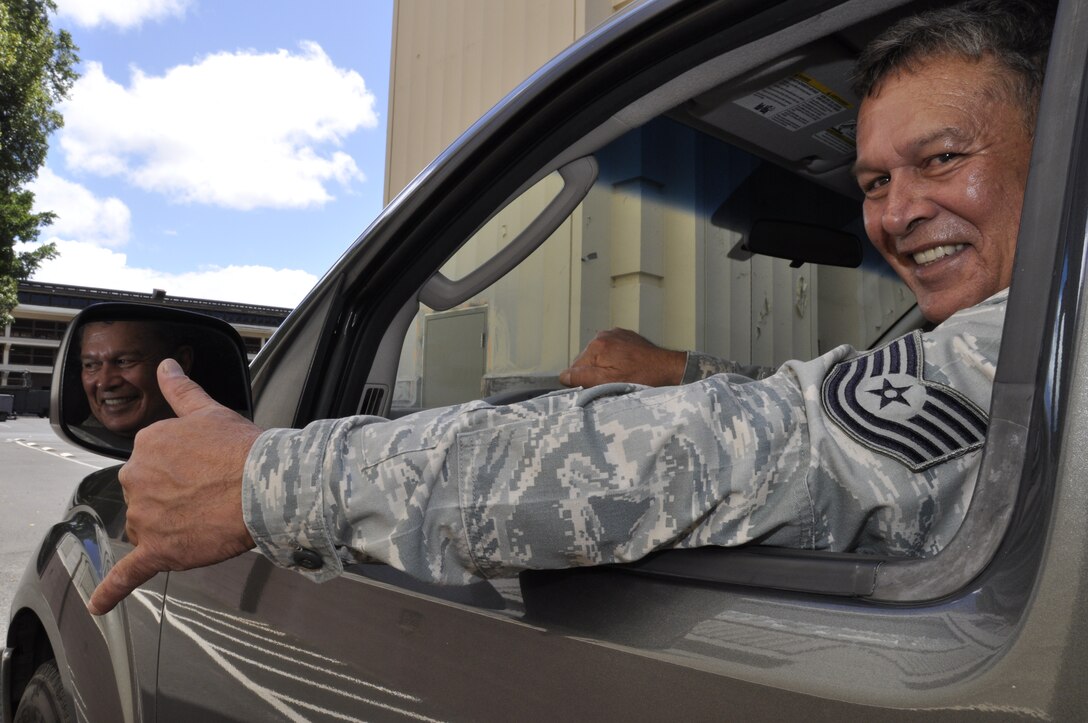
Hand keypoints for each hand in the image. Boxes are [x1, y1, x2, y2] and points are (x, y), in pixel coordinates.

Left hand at [88, 359, 262, 615]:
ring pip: (147, 527)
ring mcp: (145, 517)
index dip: (181, 469)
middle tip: (210, 494)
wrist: (267, 486)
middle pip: (147, 495)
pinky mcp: (158, 550)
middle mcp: (137, 479)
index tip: (204, 470)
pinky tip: (100, 602)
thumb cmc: (244, 449)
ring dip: (169, 527)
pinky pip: (128, 573)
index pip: (153, 462)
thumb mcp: (209, 411)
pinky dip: (111, 591)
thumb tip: (166, 365)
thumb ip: (181, 389)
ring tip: (205, 520)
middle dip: (172, 497)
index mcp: (148, 445)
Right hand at [559, 328, 685, 387]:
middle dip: (596, 373)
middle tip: (613, 383)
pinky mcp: (627, 337)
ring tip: (623, 376)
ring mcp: (617, 334)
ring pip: (600, 357)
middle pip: (587, 361)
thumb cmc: (643, 377)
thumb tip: (564, 376)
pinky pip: (613, 351)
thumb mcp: (609, 382)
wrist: (670, 369)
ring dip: (606, 367)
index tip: (598, 388)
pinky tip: (628, 368)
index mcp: (597, 346)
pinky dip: (617, 360)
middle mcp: (604, 335)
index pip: (575, 368)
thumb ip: (583, 378)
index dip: (584, 382)